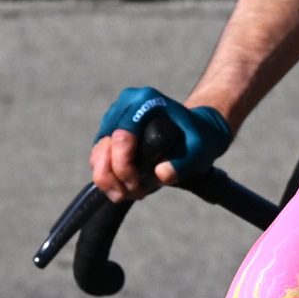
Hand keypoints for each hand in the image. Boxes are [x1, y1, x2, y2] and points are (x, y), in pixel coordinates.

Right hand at [90, 89, 231, 201]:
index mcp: (145, 101)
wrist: (199, 128)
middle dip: (111, 176)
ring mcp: (116, 117)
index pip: (122, 136)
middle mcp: (126, 105)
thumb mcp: (201, 151)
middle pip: (104, 145)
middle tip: (128, 195)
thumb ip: (184, 164)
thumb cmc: (201, 137)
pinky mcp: (111, 130)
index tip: (135, 185)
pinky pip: (99, 156)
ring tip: (129, 194)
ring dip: (107, 179)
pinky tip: (125, 187)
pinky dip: (108, 175)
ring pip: (97, 153)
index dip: (123, 165)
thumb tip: (161, 175)